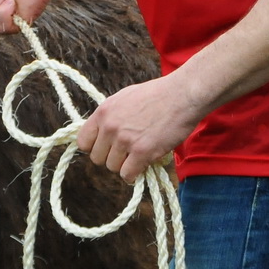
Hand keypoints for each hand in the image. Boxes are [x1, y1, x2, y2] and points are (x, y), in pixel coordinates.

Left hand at [75, 70, 205, 182]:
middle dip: (112, 157)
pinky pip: (128, 174)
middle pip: (97, 158)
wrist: (184, 94)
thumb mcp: (126, 97)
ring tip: (139, 156)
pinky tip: (143, 166)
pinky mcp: (142, 151)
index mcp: (104, 111)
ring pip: (113, 167)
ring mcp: (125, 140)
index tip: (107, 148)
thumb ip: (111, 115)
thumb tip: (102, 132)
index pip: (83, 141)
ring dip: (125, 165)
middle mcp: (110, 126)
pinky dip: (134, 174)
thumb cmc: (159, 94)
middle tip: (127, 153)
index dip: (95, 148)